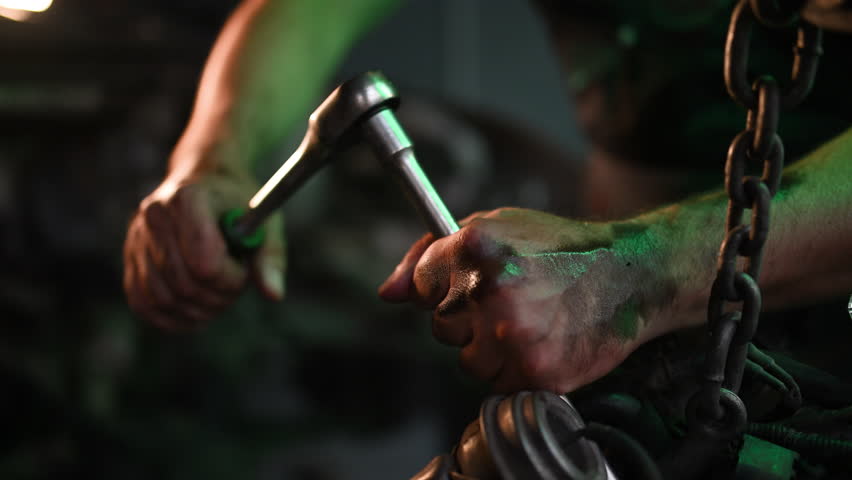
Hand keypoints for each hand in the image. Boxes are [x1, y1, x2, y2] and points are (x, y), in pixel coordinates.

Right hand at [124, 172, 284, 329]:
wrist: (208, 179)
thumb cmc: (239, 203)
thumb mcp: (266, 223)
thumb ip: (270, 258)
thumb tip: (274, 295)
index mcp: (189, 198)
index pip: (205, 263)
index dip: (231, 278)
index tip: (244, 267)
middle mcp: (155, 215)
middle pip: (184, 284)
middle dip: (218, 297)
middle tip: (234, 285)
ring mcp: (137, 236)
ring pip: (164, 299)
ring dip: (199, 310)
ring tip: (218, 293)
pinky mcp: (130, 257)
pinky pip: (144, 303)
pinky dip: (172, 318)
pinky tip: (196, 311)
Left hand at [379, 208, 673, 392]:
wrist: (630, 275)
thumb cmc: (560, 247)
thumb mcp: (495, 225)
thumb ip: (429, 254)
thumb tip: (389, 293)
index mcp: (474, 247)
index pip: (421, 282)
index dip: (445, 284)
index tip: (472, 282)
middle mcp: (489, 290)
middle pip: (440, 325)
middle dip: (467, 317)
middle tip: (511, 301)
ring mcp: (512, 336)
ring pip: (467, 360)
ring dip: (490, 348)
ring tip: (530, 321)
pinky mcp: (534, 372)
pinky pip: (497, 383)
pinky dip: (516, 369)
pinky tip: (543, 341)